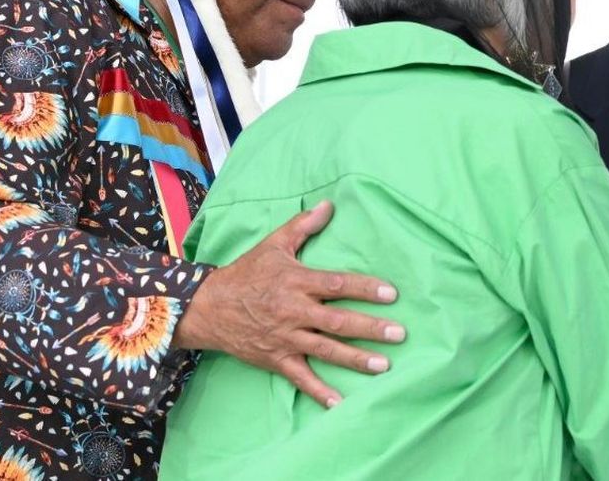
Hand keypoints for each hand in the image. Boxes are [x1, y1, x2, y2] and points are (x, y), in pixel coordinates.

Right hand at [175, 200, 405, 407]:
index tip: (391, 294)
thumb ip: (303, 225)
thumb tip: (329, 204)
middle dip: (370, 328)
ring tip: (384, 365)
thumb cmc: (246, 273)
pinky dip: (319, 392)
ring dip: (355, 359)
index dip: (364, 288)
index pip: (337, 285)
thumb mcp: (274, 245)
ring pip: (326, 350)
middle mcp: (294, 311)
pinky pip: (301, 378)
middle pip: (338, 321)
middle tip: (399, 334)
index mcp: (297, 282)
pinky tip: (340, 404)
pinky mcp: (276, 358)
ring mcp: (286, 338)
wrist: (209, 307)